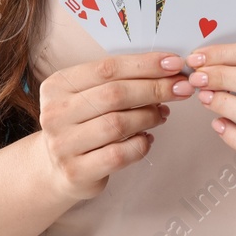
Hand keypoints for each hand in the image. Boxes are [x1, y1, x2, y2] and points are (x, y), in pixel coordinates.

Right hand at [36, 52, 182, 202]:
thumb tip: (168, 72)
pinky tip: (147, 138)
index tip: (174, 64)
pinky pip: (119, 154)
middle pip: (114, 94)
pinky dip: (140, 144)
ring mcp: (63, 144)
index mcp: (58, 85)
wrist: (54, 168)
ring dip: (149, 116)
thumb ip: (119, 81)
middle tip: (181, 88)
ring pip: (118, 124)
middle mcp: (55, 113)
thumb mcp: (88, 95)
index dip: (144, 64)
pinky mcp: (76, 171)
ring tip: (162, 114)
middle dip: (154, 88)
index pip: (107, 68)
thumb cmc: (81, 125)